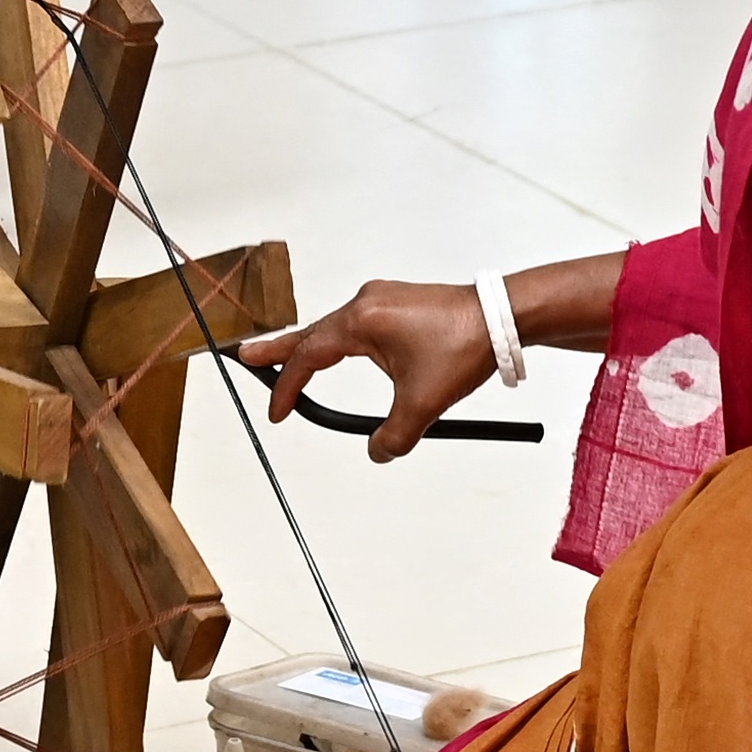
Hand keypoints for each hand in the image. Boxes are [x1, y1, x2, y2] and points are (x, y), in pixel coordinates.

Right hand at [246, 279, 503, 460]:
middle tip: (248, 358)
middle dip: (279, 350)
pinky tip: (340, 350)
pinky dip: (339, 340)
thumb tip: (378, 452)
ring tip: (290, 359)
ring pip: (334, 328)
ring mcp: (382, 299)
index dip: (289, 387)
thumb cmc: (465, 345)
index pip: (309, 356)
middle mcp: (366, 303)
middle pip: (311, 334)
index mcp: (362, 322)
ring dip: (312, 346)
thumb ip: (394, 435)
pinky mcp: (398, 302)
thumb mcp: (423, 402)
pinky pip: (356, 323)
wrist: (502, 316)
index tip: (279, 411)